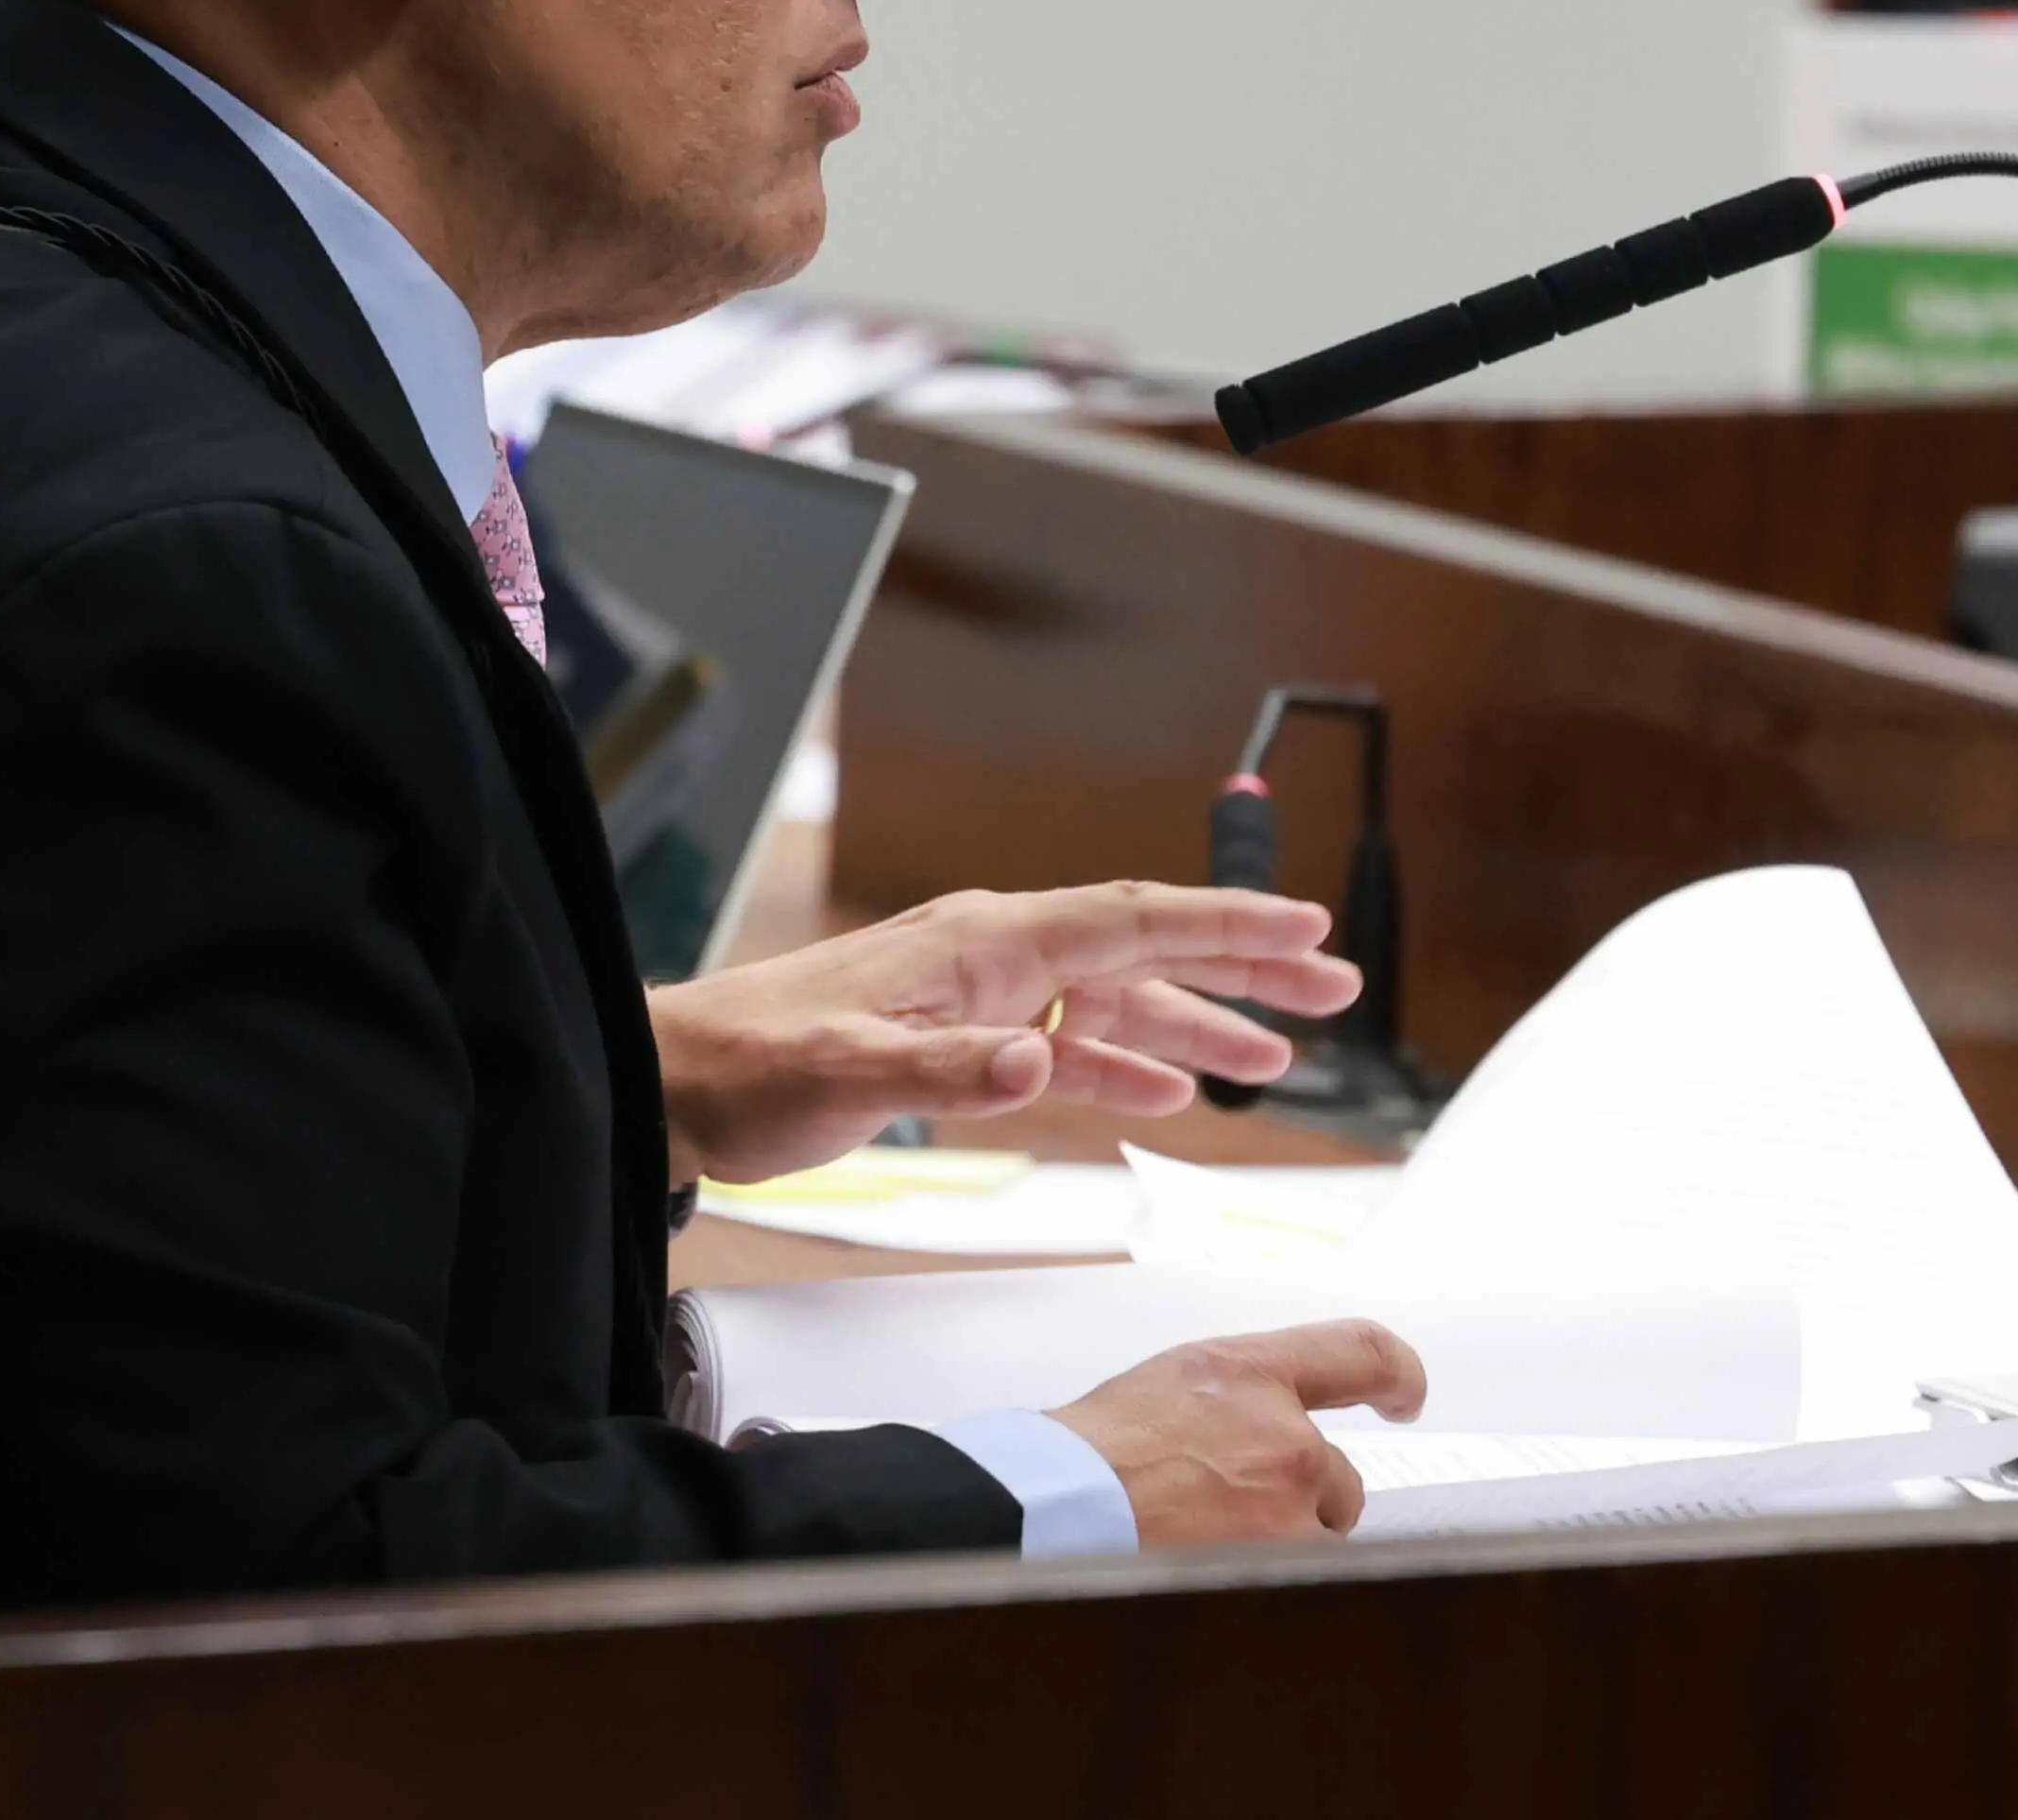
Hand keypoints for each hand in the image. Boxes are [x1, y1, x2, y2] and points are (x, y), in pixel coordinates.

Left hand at [650, 880, 1363, 1186]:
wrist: (683, 1086)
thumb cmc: (756, 1068)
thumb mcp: (852, 1074)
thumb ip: (952, 1074)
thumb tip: (1041, 1067)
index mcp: (988, 943)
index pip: (1134, 920)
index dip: (1228, 925)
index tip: (1310, 931)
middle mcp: (995, 956)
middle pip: (1145, 952)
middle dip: (1241, 968)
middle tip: (1334, 990)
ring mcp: (981, 1000)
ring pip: (1114, 1007)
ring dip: (1194, 1030)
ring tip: (1276, 1060)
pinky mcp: (958, 1047)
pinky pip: (1066, 1052)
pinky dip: (1122, 1071)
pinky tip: (1166, 1098)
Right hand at [1056, 1319, 1424, 1542]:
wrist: (1055, 1512)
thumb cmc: (1092, 1456)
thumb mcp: (1169, 1387)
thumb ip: (1234, 1399)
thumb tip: (1270, 1428)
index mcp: (1248, 1375)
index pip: (1359, 1352)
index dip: (1397, 1372)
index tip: (1404, 1394)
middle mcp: (1286, 1438)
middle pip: (1339, 1479)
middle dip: (1301, 1502)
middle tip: (1228, 1515)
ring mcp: (1289, 1510)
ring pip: (1320, 1537)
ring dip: (1283, 1545)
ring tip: (1203, 1543)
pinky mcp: (1284, 1565)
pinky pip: (1306, 1576)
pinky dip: (1272, 1578)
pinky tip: (1212, 1571)